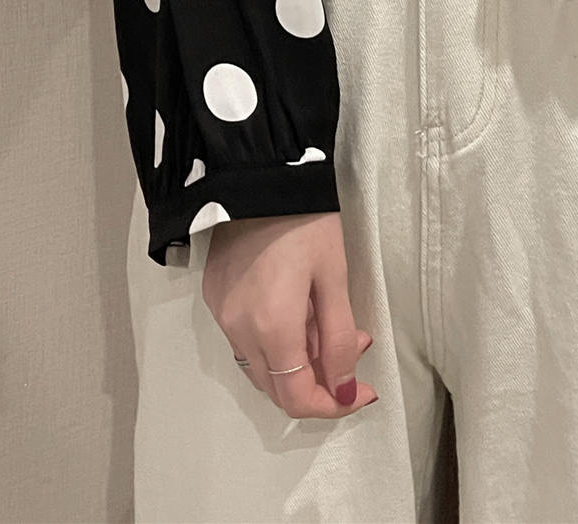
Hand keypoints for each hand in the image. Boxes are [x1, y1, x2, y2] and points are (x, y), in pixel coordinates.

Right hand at [202, 211, 377, 418]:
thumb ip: (339, 338)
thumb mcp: (335, 276)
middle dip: (319, 382)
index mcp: (271, 327)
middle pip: (276, 388)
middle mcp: (238, 330)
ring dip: (297, 362)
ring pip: (260, 366)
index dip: (333, 404)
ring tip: (328, 324)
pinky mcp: (215, 298)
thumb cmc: (304, 219)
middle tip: (353, 348)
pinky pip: (245, 340)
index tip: (362, 391)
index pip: (297, 397)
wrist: (259, 174)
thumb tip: (345, 387)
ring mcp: (222, 315)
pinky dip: (274, 342)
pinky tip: (298, 311)